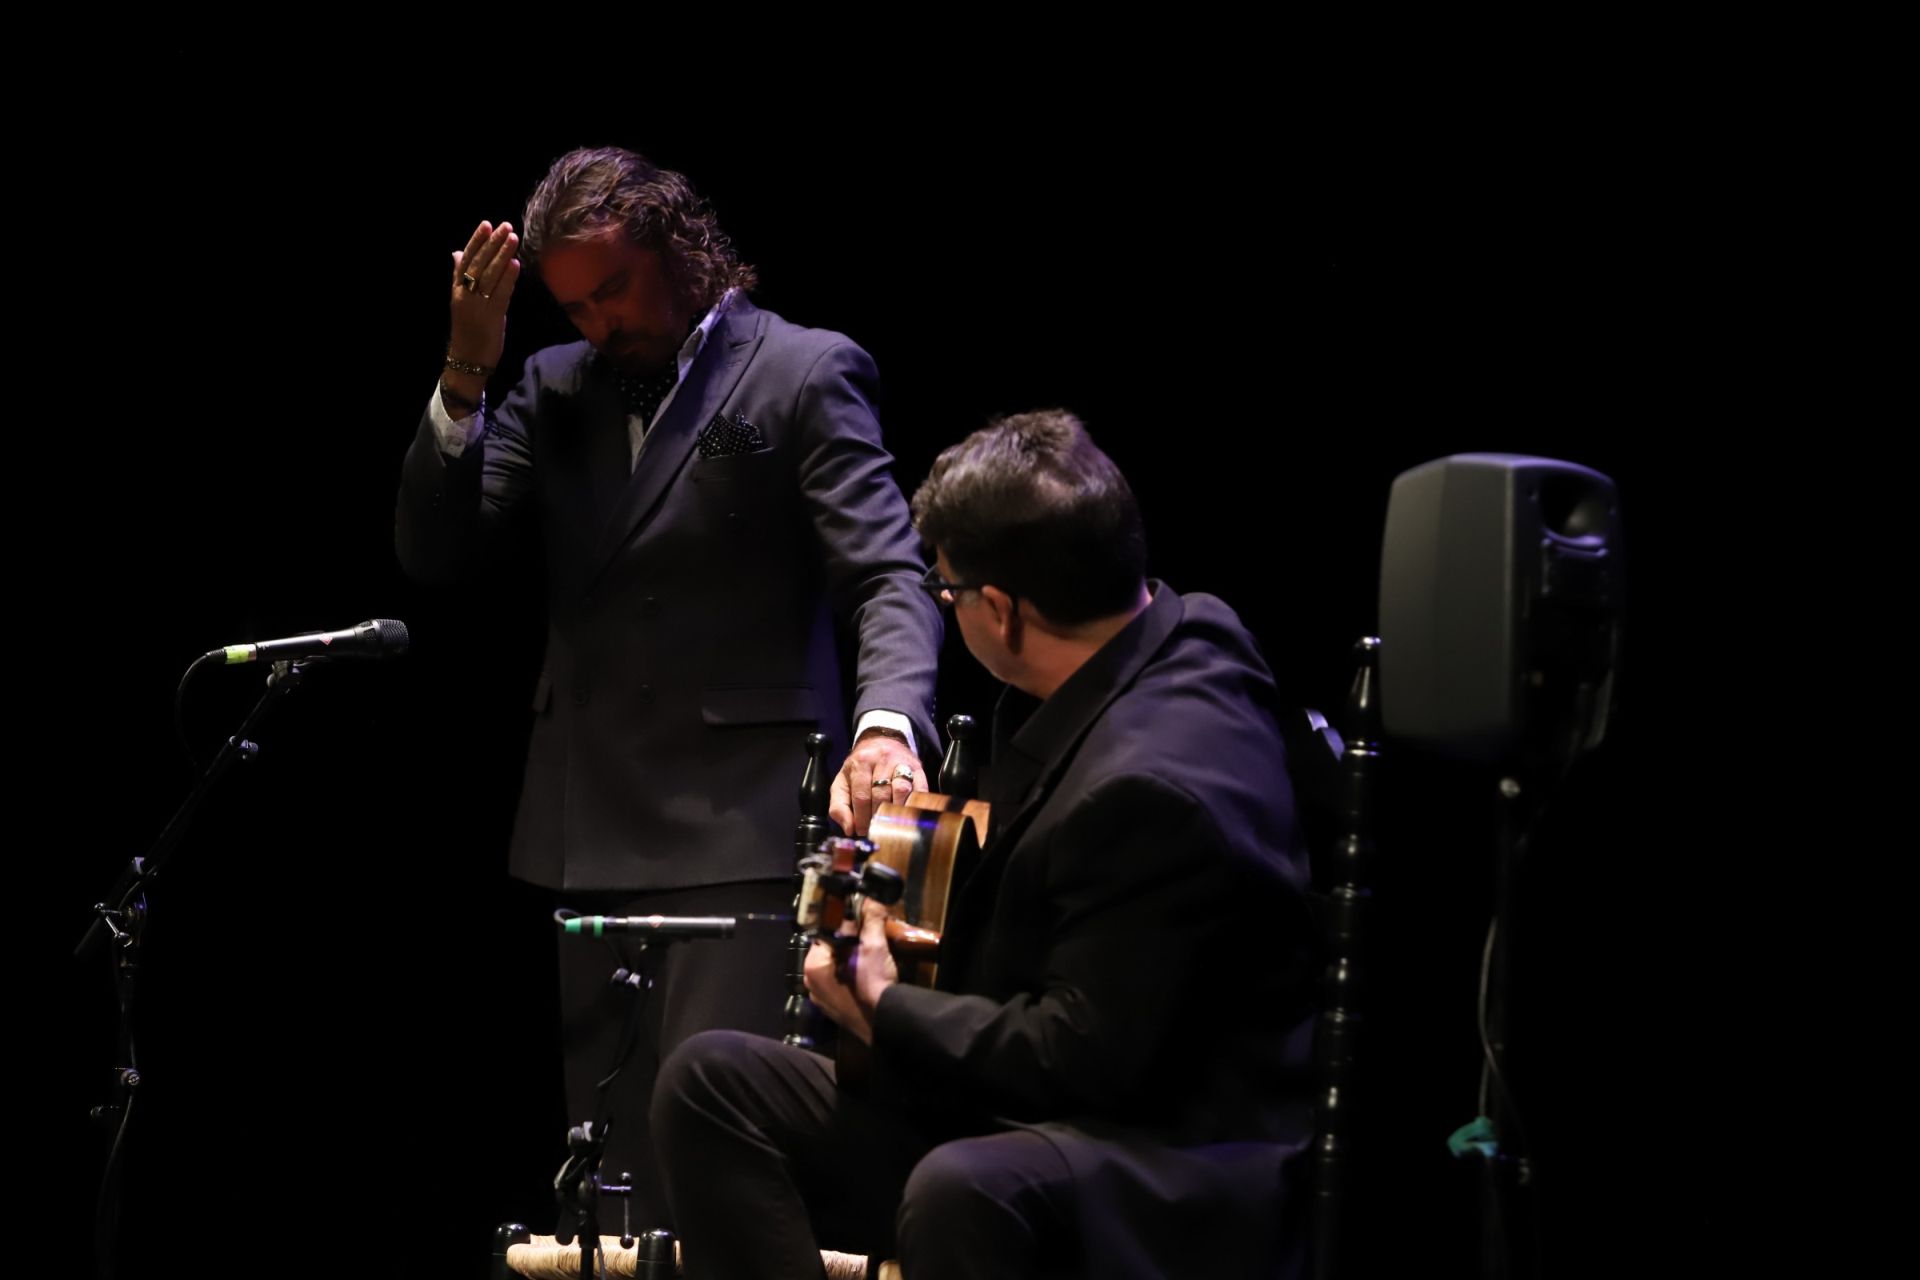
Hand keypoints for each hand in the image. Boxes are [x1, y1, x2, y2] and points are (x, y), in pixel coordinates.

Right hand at [448, 220, 520, 373]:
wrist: (467, 359)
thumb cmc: (467, 329)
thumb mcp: (460, 300)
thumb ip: (460, 276)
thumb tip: (456, 253)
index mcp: (457, 289)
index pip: (465, 260)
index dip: (476, 241)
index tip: (486, 224)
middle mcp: (465, 295)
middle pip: (479, 264)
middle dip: (492, 243)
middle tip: (505, 226)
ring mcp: (478, 306)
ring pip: (490, 276)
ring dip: (502, 255)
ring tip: (513, 239)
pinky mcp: (492, 317)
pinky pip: (501, 294)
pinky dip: (508, 278)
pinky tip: (515, 264)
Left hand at [801, 898, 898, 1044]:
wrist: (886, 1022)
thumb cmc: (874, 982)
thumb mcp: (874, 945)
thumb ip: (870, 919)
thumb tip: (871, 898)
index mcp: (813, 964)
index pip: (826, 932)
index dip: (845, 924)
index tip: (862, 921)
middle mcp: (811, 982)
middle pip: (830, 950)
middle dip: (848, 942)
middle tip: (868, 937)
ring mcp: (821, 998)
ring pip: (834, 968)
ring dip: (850, 959)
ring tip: (870, 954)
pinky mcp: (833, 1010)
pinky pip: (838, 984)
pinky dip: (850, 976)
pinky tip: (867, 975)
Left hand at [830, 729, 924, 837]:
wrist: (881, 741)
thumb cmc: (860, 767)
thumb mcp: (842, 782)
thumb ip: (839, 806)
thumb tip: (848, 829)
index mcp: (861, 762)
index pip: (861, 796)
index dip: (861, 818)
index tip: (861, 831)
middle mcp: (882, 759)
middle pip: (881, 795)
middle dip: (878, 816)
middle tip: (876, 829)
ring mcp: (902, 762)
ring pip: (901, 790)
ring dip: (896, 811)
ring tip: (891, 823)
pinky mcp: (918, 768)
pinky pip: (919, 789)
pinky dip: (914, 804)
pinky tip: (907, 815)